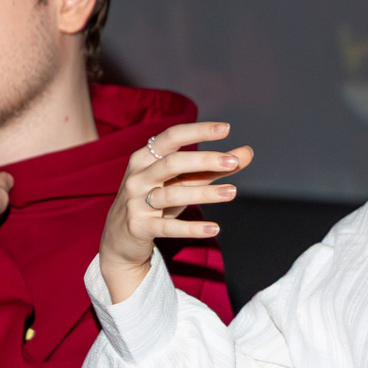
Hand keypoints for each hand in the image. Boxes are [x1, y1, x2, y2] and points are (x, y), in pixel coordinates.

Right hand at [101, 122, 251, 302]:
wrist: (120, 238)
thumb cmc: (156, 201)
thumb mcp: (182, 182)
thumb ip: (213, 168)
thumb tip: (248, 153)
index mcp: (145, 158)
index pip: (171, 137)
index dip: (198, 131)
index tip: (226, 129)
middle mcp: (138, 176)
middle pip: (172, 163)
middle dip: (204, 160)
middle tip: (233, 162)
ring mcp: (136, 202)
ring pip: (172, 194)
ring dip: (205, 193)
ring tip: (233, 192)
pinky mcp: (139, 227)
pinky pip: (167, 228)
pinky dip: (191, 228)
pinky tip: (214, 228)